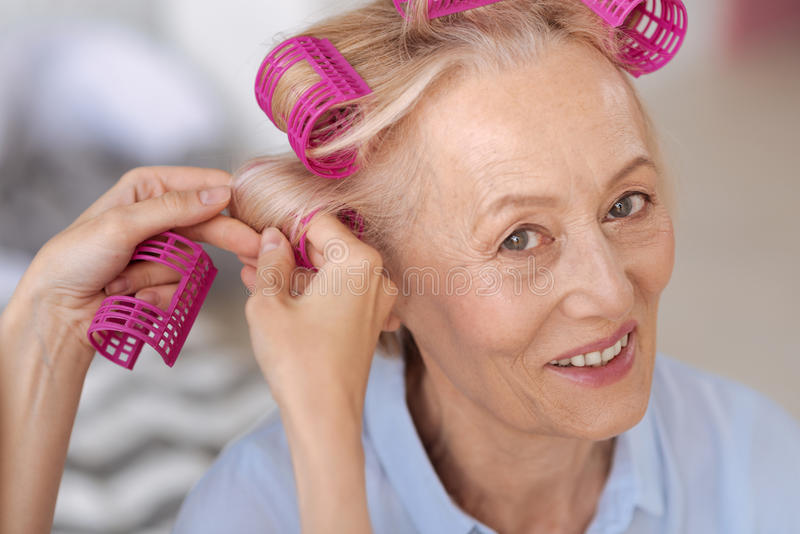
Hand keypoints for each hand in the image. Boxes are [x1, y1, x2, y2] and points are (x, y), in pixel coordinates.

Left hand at [5, 166, 260, 367]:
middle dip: (226, 241)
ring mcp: (162, 250)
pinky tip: (129, 298)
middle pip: (211, 224)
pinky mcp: (163, 281)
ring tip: (123, 283)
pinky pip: (182, 288)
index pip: (204, 185)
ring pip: (193, 262)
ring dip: (159, 277)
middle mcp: (159, 215)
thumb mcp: (121, 225)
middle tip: (255, 251)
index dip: (232, 199)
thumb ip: (174, 208)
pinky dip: (156, 296)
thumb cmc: (74, 260)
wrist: (56, 311)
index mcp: (147, 188)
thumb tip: (221, 194)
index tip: (258, 216)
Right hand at [240, 212, 394, 533]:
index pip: (316, 222)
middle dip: (287, 249)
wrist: (325, 419)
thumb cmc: (297, 361)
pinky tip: (275, 294)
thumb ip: (270, 262)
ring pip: (329, 272)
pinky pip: (337, 294)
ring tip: (253, 275)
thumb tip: (271, 238)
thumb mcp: (269, 303)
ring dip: (294, 271)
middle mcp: (377, 276)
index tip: (257, 227)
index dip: (283, 224)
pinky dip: (309, 291)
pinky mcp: (369, 322)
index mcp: (359, 261)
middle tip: (249, 254)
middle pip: (326, 246)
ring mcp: (377, 301)